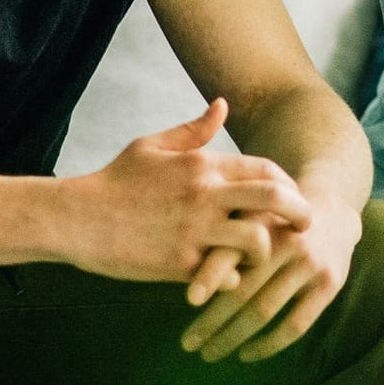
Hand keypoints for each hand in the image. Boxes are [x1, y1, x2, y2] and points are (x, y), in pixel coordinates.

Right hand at [62, 99, 312, 283]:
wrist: (76, 218)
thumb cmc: (114, 180)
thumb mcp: (152, 145)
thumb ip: (193, 130)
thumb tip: (222, 104)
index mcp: (203, 165)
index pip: (267, 169)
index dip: (289, 185)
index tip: (293, 198)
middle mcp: (205, 195)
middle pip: (275, 198)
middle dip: (300, 212)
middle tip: (307, 226)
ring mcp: (195, 231)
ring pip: (257, 241)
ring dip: (267, 250)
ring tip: (262, 257)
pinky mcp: (180, 265)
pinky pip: (228, 276)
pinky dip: (234, 280)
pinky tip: (228, 279)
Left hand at [179, 197, 362, 363]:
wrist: (333, 207)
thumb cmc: (275, 219)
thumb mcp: (251, 216)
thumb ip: (224, 242)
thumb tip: (189, 284)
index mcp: (261, 222)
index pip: (230, 254)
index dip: (210, 276)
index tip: (191, 300)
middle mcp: (286, 242)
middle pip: (242, 291)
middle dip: (211, 322)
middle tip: (188, 344)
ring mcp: (310, 264)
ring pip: (263, 311)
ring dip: (232, 338)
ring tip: (209, 353)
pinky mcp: (330, 284)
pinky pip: (295, 324)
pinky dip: (268, 345)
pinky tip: (246, 353)